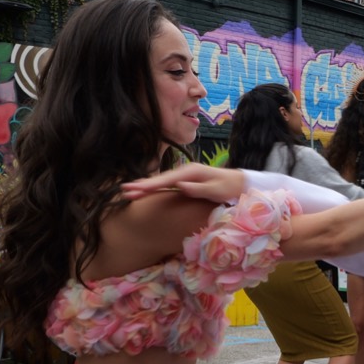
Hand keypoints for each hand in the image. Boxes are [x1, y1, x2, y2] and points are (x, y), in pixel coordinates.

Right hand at [122, 163, 246, 203]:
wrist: (239, 183)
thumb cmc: (230, 188)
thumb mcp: (216, 190)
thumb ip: (199, 189)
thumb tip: (179, 185)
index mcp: (191, 172)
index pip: (167, 180)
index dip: (151, 185)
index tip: (137, 190)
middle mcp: (185, 171)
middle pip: (160, 179)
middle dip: (142, 185)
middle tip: (124, 190)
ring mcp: (184, 175)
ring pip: (161, 181)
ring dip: (145, 187)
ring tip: (128, 191)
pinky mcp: (185, 181)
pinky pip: (166, 184)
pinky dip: (154, 187)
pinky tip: (144, 190)